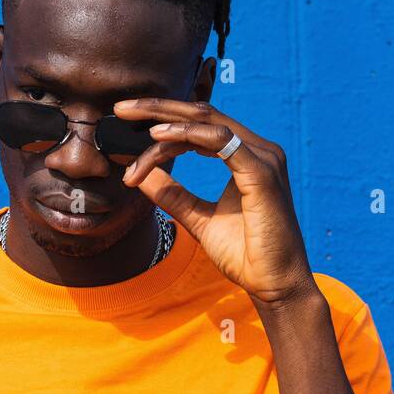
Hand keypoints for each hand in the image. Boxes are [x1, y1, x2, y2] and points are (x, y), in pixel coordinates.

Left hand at [114, 98, 317, 307]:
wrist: (274, 284)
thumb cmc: (245, 255)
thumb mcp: (198, 219)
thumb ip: (173, 195)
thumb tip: (142, 176)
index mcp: (247, 157)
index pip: (201, 127)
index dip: (163, 123)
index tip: (127, 135)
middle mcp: (258, 150)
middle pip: (203, 115)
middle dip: (158, 109)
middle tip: (120, 109)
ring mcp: (263, 158)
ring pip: (206, 124)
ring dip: (165, 123)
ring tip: (132, 125)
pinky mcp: (261, 172)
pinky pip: (219, 140)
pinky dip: (186, 135)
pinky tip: (157, 137)